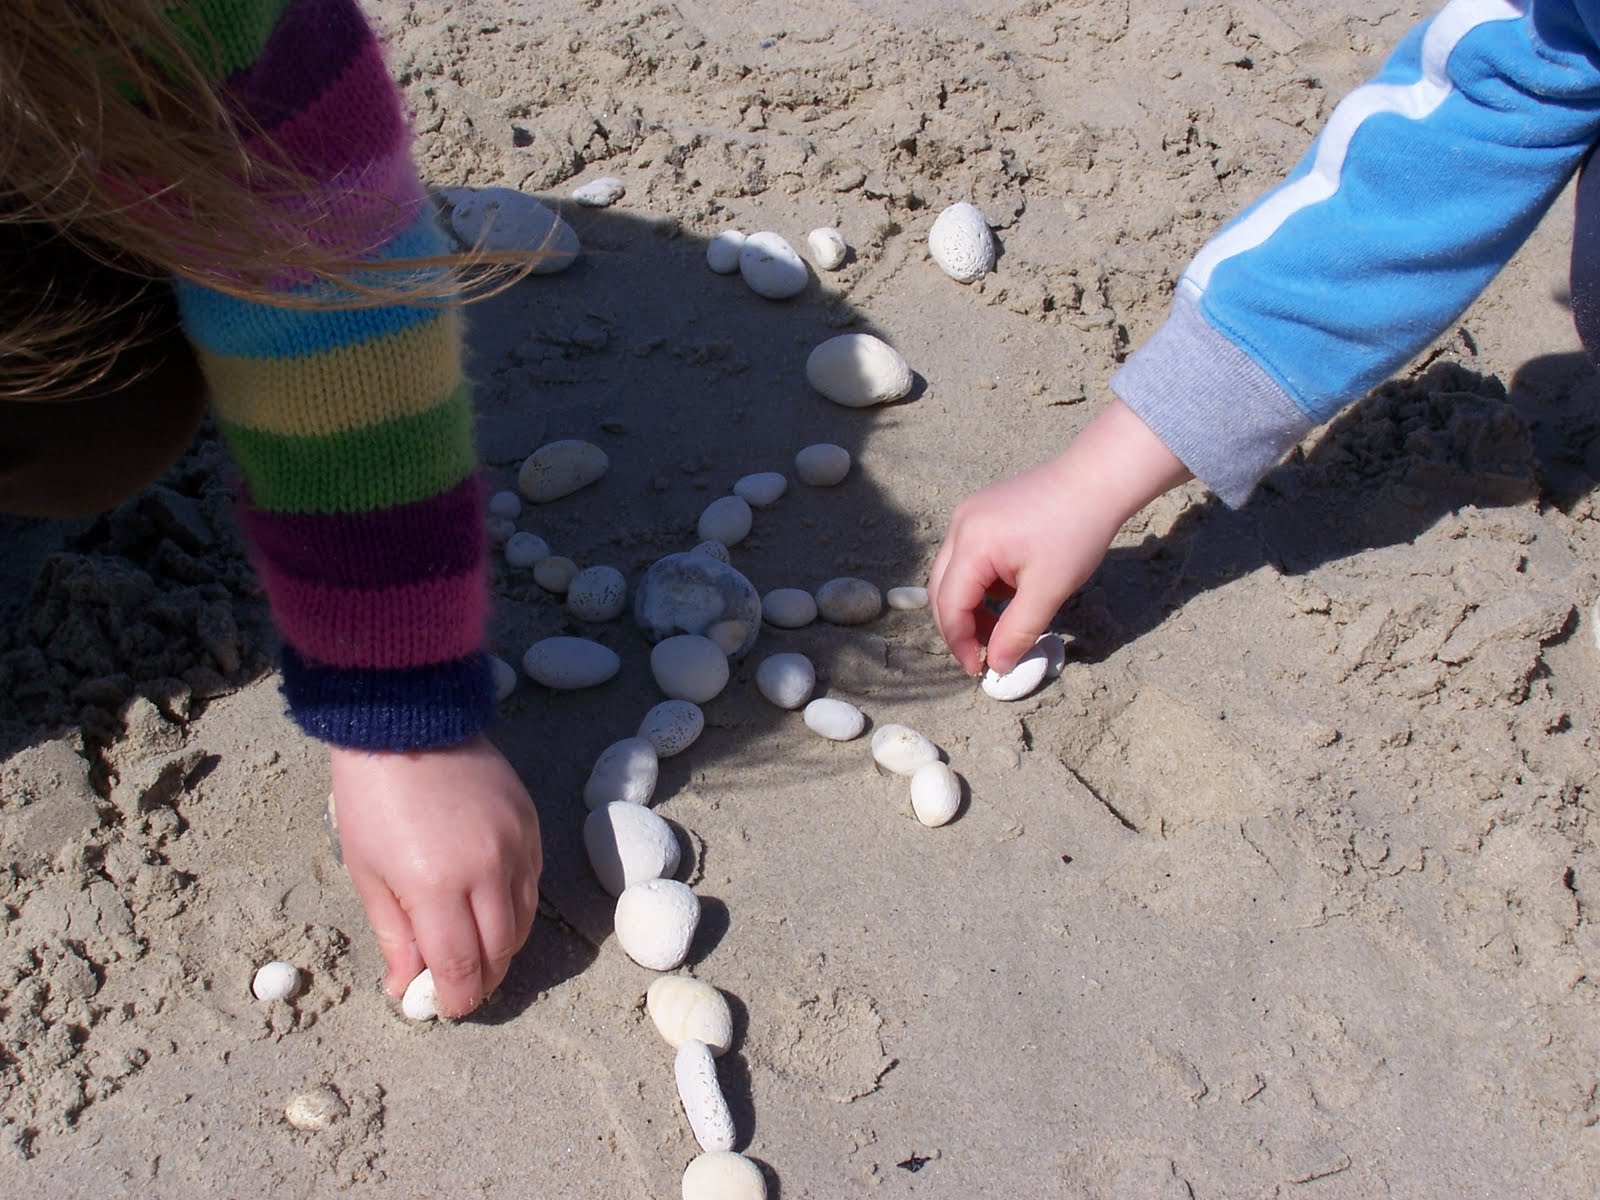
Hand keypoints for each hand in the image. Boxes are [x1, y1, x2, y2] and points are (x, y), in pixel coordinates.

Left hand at [329, 735, 541, 1017]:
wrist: (407, 722)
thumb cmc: (373, 797)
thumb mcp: (368, 872)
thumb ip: (395, 934)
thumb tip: (407, 986)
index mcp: (437, 885)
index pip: (463, 965)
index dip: (458, 998)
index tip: (447, 1008)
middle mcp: (487, 869)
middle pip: (502, 949)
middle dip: (484, 979)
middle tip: (462, 987)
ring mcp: (516, 844)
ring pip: (524, 919)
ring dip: (504, 947)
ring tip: (479, 954)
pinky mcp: (530, 822)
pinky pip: (533, 883)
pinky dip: (516, 907)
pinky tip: (493, 910)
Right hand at [928, 397, 1190, 675]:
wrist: (1096, 478)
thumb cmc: (1076, 531)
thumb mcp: (1049, 589)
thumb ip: (1018, 631)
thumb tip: (998, 666)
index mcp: (972, 544)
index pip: (950, 605)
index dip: (960, 642)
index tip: (980, 668)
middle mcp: (960, 526)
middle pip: (940, 589)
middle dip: (959, 627)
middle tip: (984, 653)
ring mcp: (968, 515)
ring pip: (951, 573)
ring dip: (969, 606)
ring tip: (1001, 625)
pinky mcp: (980, 511)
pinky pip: (966, 556)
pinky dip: (979, 583)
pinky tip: (1008, 591)